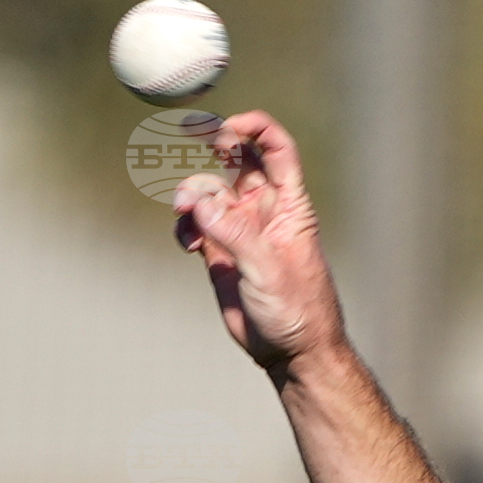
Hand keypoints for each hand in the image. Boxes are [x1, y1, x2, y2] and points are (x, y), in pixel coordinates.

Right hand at [172, 113, 344, 378]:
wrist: (291, 354)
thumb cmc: (296, 312)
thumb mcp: (268, 270)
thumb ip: (234, 234)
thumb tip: (199, 203)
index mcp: (288, 205)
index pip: (276, 149)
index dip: (253, 128)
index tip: (226, 129)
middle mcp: (263, 211)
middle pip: (237, 158)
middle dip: (215, 141)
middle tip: (192, 133)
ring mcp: (240, 230)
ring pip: (209, 192)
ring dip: (191, 194)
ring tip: (185, 214)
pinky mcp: (221, 254)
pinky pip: (196, 225)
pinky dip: (185, 227)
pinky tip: (188, 245)